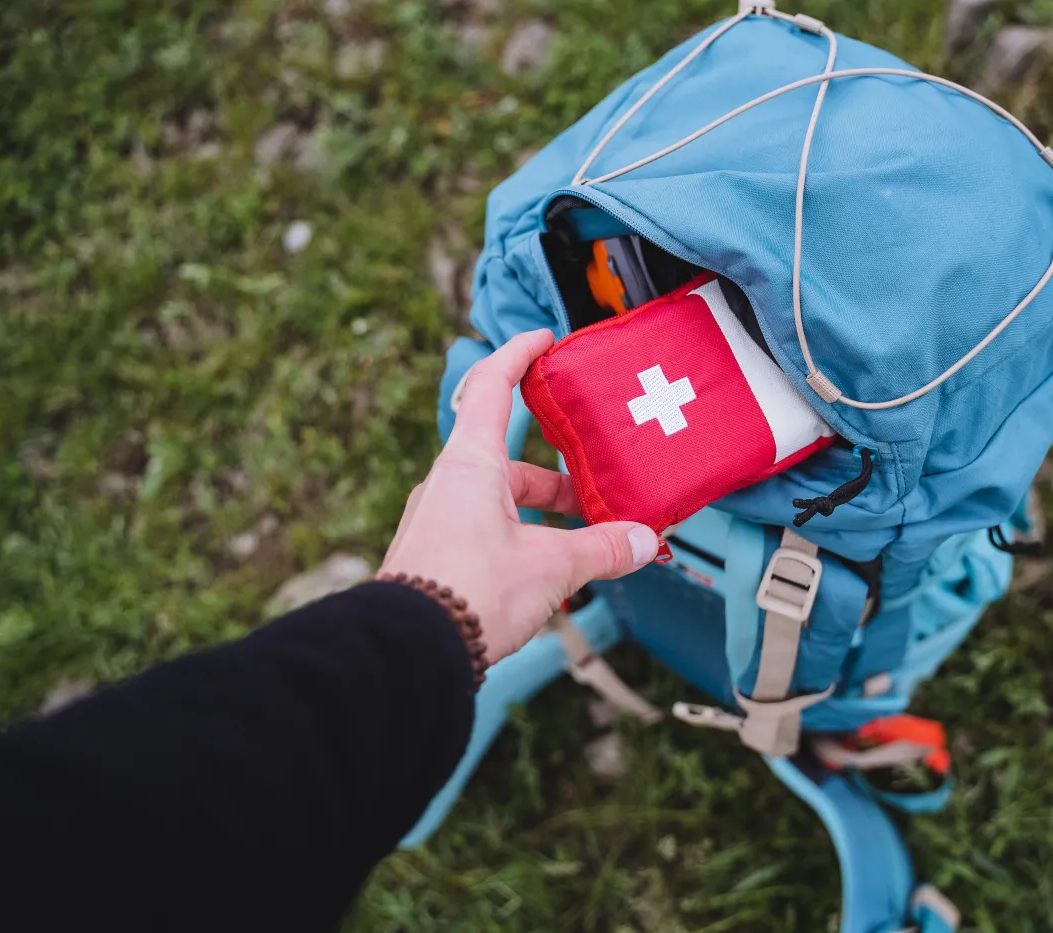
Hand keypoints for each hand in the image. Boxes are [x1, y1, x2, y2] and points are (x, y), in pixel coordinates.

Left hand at [380, 329, 659, 664]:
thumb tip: (645, 542)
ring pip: (500, 503)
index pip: (492, 387)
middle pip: (510, 461)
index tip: (544, 340)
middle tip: (597, 495)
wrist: (408, 653)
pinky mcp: (436, 557)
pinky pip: (486, 533)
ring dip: (543, 519)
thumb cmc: (469, 593)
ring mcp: (438, 521)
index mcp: (470, 463)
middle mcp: (449, 484)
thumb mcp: (551, 567)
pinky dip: (521, 543)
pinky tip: (549, 576)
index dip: (519, 356)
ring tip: (584, 548)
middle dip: (558, 480)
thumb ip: (602, 549)